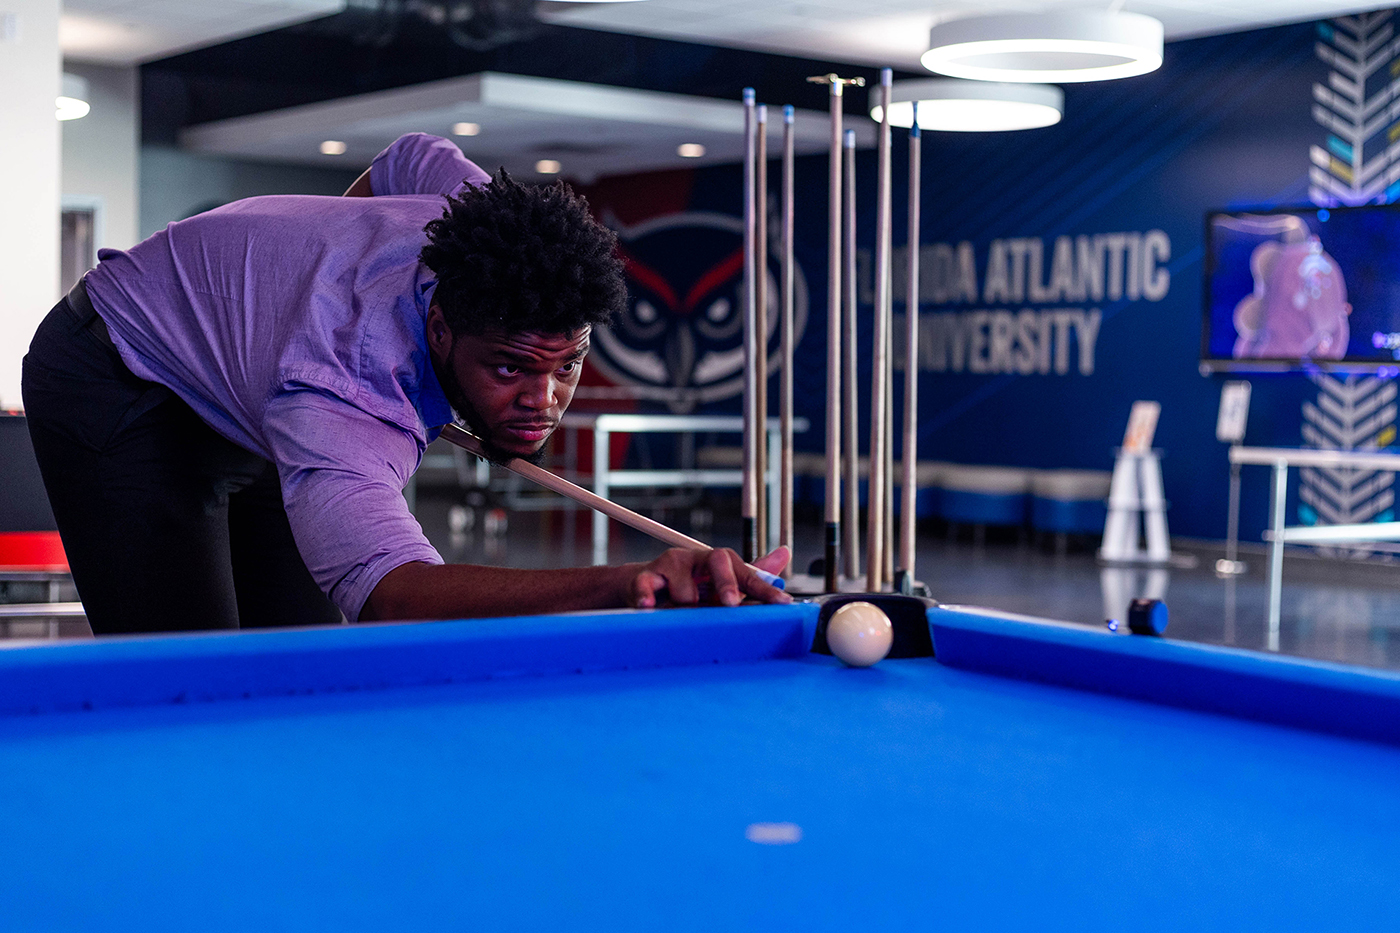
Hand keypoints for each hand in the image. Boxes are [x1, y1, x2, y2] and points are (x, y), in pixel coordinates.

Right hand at [628, 546, 790, 608]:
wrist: (647, 586)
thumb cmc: (690, 587)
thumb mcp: (722, 584)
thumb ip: (752, 575)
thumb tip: (784, 553)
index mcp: (718, 562)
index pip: (746, 571)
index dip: (764, 587)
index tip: (781, 602)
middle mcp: (696, 558)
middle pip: (718, 561)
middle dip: (726, 583)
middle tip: (731, 602)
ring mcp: (671, 565)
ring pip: (686, 591)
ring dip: (685, 609)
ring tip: (679, 615)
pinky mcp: (645, 576)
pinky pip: (646, 587)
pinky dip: (646, 597)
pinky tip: (649, 606)